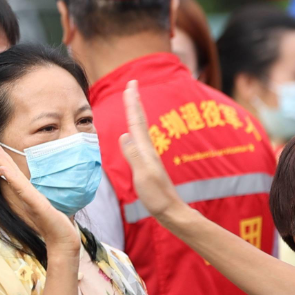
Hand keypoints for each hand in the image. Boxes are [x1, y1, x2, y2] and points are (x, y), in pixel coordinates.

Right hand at [0, 141, 79, 253]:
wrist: (63, 242)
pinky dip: (12, 178)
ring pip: (13, 177)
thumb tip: (58, 184)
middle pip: (11, 173)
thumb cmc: (59, 226)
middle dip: (1, 157)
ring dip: (3, 161)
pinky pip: (22, 189)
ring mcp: (29, 200)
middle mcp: (26, 197)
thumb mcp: (54, 205)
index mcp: (30, 196)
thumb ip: (51, 195)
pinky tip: (4, 168)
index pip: (16, 175)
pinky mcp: (36, 205)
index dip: (7, 162)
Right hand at [119, 80, 182, 220]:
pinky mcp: (148, 164)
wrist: (170, 210)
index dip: (133, 102)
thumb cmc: (157, 196)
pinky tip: (133, 132)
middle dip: (135, 102)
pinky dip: (135, 130)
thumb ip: (133, 156)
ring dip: (135, 113)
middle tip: (132, 84)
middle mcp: (147, 150)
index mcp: (145, 150)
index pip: (137, 121)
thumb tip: (124, 135)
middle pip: (140, 121)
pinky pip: (139, 140)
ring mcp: (148, 156)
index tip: (131, 85)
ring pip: (140, 129)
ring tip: (132, 101)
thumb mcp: (143, 176)